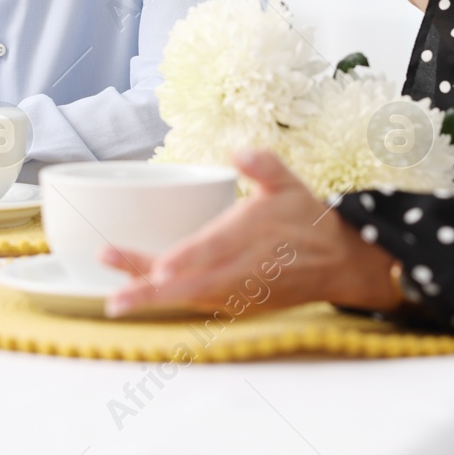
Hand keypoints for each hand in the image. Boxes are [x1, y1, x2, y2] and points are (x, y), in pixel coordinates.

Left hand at [99, 150, 401, 317]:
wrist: (338, 262)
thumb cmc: (306, 218)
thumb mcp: (290, 183)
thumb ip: (265, 165)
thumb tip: (240, 151)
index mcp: (252, 234)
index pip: (214, 249)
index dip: (186, 260)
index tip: (159, 269)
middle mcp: (243, 268)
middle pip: (192, 285)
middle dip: (151, 293)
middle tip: (115, 301)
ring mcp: (240, 291)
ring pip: (190, 299)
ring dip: (152, 300)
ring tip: (117, 297)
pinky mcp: (239, 304)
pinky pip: (199, 304)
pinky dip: (171, 303)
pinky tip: (141, 295)